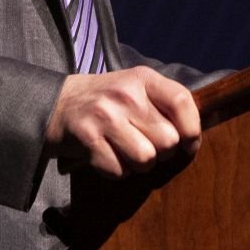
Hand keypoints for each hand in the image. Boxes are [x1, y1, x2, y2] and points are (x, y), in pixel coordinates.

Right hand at [44, 67, 201, 177]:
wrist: (55, 105)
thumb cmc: (106, 101)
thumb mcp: (135, 88)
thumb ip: (164, 104)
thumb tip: (194, 136)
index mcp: (143, 78)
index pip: (182, 101)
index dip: (192, 129)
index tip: (188, 143)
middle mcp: (126, 95)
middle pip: (168, 140)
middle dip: (162, 152)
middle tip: (147, 145)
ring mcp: (105, 117)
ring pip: (146, 159)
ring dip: (140, 165)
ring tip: (127, 152)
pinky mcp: (87, 139)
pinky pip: (119, 171)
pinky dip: (117, 171)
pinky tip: (108, 155)